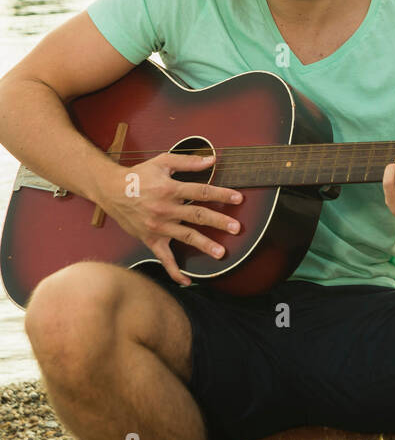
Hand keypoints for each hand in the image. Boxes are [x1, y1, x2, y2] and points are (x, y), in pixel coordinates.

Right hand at [98, 152, 243, 285]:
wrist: (111, 190)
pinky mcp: (151, 240)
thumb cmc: (139, 175)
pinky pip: (163, 258)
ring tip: (221, 253)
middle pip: (197, 215)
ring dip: (204, 245)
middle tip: (236, 228)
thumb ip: (188, 162)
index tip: (239, 199)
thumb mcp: (162, 162)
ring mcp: (158, 227)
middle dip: (219, 221)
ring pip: (185, 237)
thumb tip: (213, 159)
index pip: (201, 191)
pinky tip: (187, 281)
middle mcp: (165, 209)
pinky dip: (174, 271)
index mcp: (170, 189)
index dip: (222, 194)